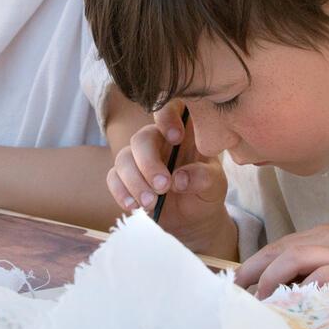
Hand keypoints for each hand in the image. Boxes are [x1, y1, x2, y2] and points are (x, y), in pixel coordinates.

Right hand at [108, 104, 235, 257]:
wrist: (192, 219)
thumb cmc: (206, 192)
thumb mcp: (215, 185)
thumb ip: (203, 177)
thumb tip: (179, 179)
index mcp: (183, 132)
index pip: (170, 109)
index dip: (167, 117)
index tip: (176, 138)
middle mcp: (158, 140)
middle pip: (142, 138)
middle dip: (148, 163)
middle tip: (163, 186)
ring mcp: (139, 158)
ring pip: (124, 158)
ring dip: (135, 182)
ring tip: (151, 203)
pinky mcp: (126, 177)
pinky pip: (113, 177)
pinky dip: (121, 192)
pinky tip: (134, 206)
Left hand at [235, 224, 328, 306]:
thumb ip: (318, 270)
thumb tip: (285, 292)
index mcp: (323, 235)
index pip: (278, 246)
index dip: (254, 264)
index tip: (236, 285)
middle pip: (279, 250)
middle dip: (253, 271)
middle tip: (234, 295)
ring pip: (294, 258)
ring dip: (271, 280)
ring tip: (258, 303)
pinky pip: (322, 275)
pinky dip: (303, 288)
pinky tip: (291, 304)